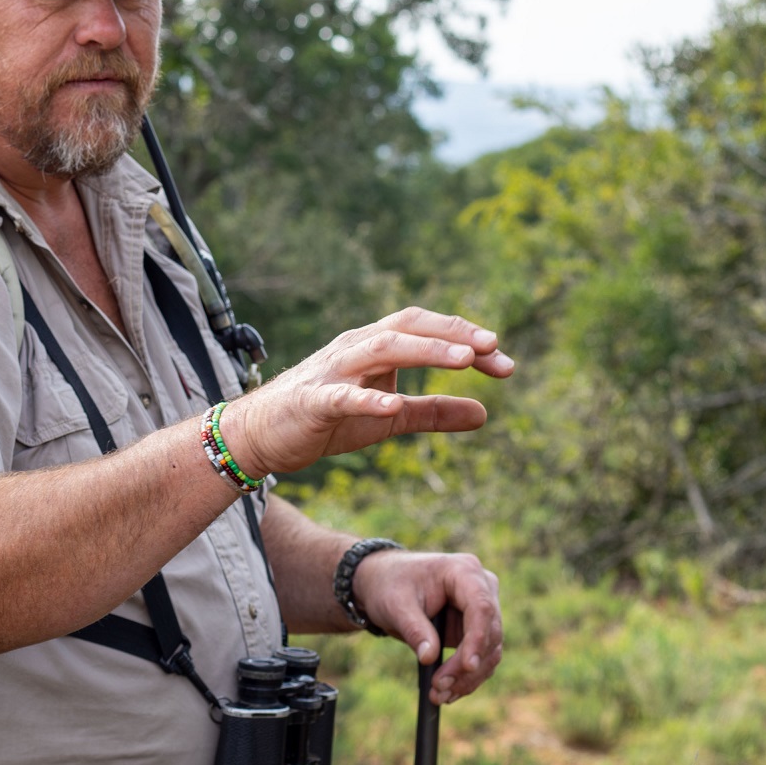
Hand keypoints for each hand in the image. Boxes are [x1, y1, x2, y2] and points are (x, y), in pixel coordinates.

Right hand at [218, 308, 511, 478]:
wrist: (260, 436)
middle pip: (408, 328)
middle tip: (493, 348)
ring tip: (463, 359)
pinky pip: (342, 396)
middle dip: (452, 335)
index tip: (505, 363)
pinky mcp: (312, 400)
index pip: (427, 330)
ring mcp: (332, 371)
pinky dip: (369, 398)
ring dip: (425, 350)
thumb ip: (433, 413)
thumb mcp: (389, 418)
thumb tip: (485, 414)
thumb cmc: (325, 420)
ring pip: (382, 349)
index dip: (466, 340)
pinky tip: (394, 407)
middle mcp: (355, 348)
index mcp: (375, 347)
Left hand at [351, 549, 503, 704]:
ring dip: (468, 678)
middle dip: (467, 667)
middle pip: (489, 633)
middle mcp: (482, 589)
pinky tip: (447, 692)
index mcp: (463, 571)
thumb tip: (430, 658)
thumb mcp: (395, 604)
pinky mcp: (476, 630)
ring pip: (490, 651)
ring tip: (439, 695)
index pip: (481, 607)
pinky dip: (467, 678)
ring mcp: (482, 610)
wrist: (385, 585)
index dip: (478, 639)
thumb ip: (414, 629)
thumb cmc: (390, 585)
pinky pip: (481, 658)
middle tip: (439, 688)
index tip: (468, 666)